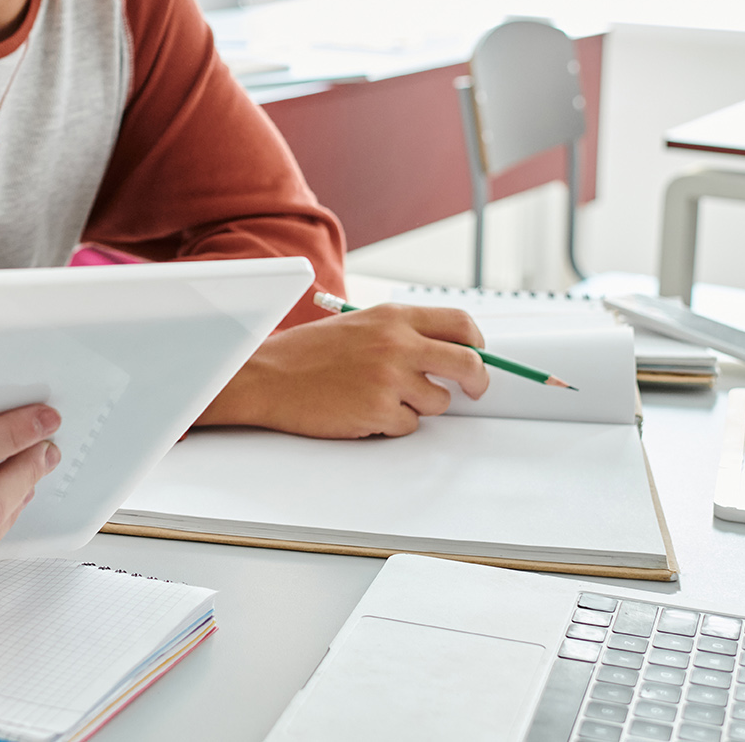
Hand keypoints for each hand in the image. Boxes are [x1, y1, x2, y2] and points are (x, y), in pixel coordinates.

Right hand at [198, 304, 490, 438]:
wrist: (266, 376)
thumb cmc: (307, 354)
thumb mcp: (359, 326)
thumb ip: (401, 334)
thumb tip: (448, 352)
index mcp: (392, 317)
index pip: (460, 324)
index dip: (477, 343)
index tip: (477, 356)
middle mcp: (397, 344)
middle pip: (468, 364)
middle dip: (477, 382)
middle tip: (473, 391)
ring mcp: (390, 379)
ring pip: (438, 402)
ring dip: (419, 406)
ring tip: (380, 397)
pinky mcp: (379, 411)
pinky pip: (408, 426)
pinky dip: (391, 424)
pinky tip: (361, 410)